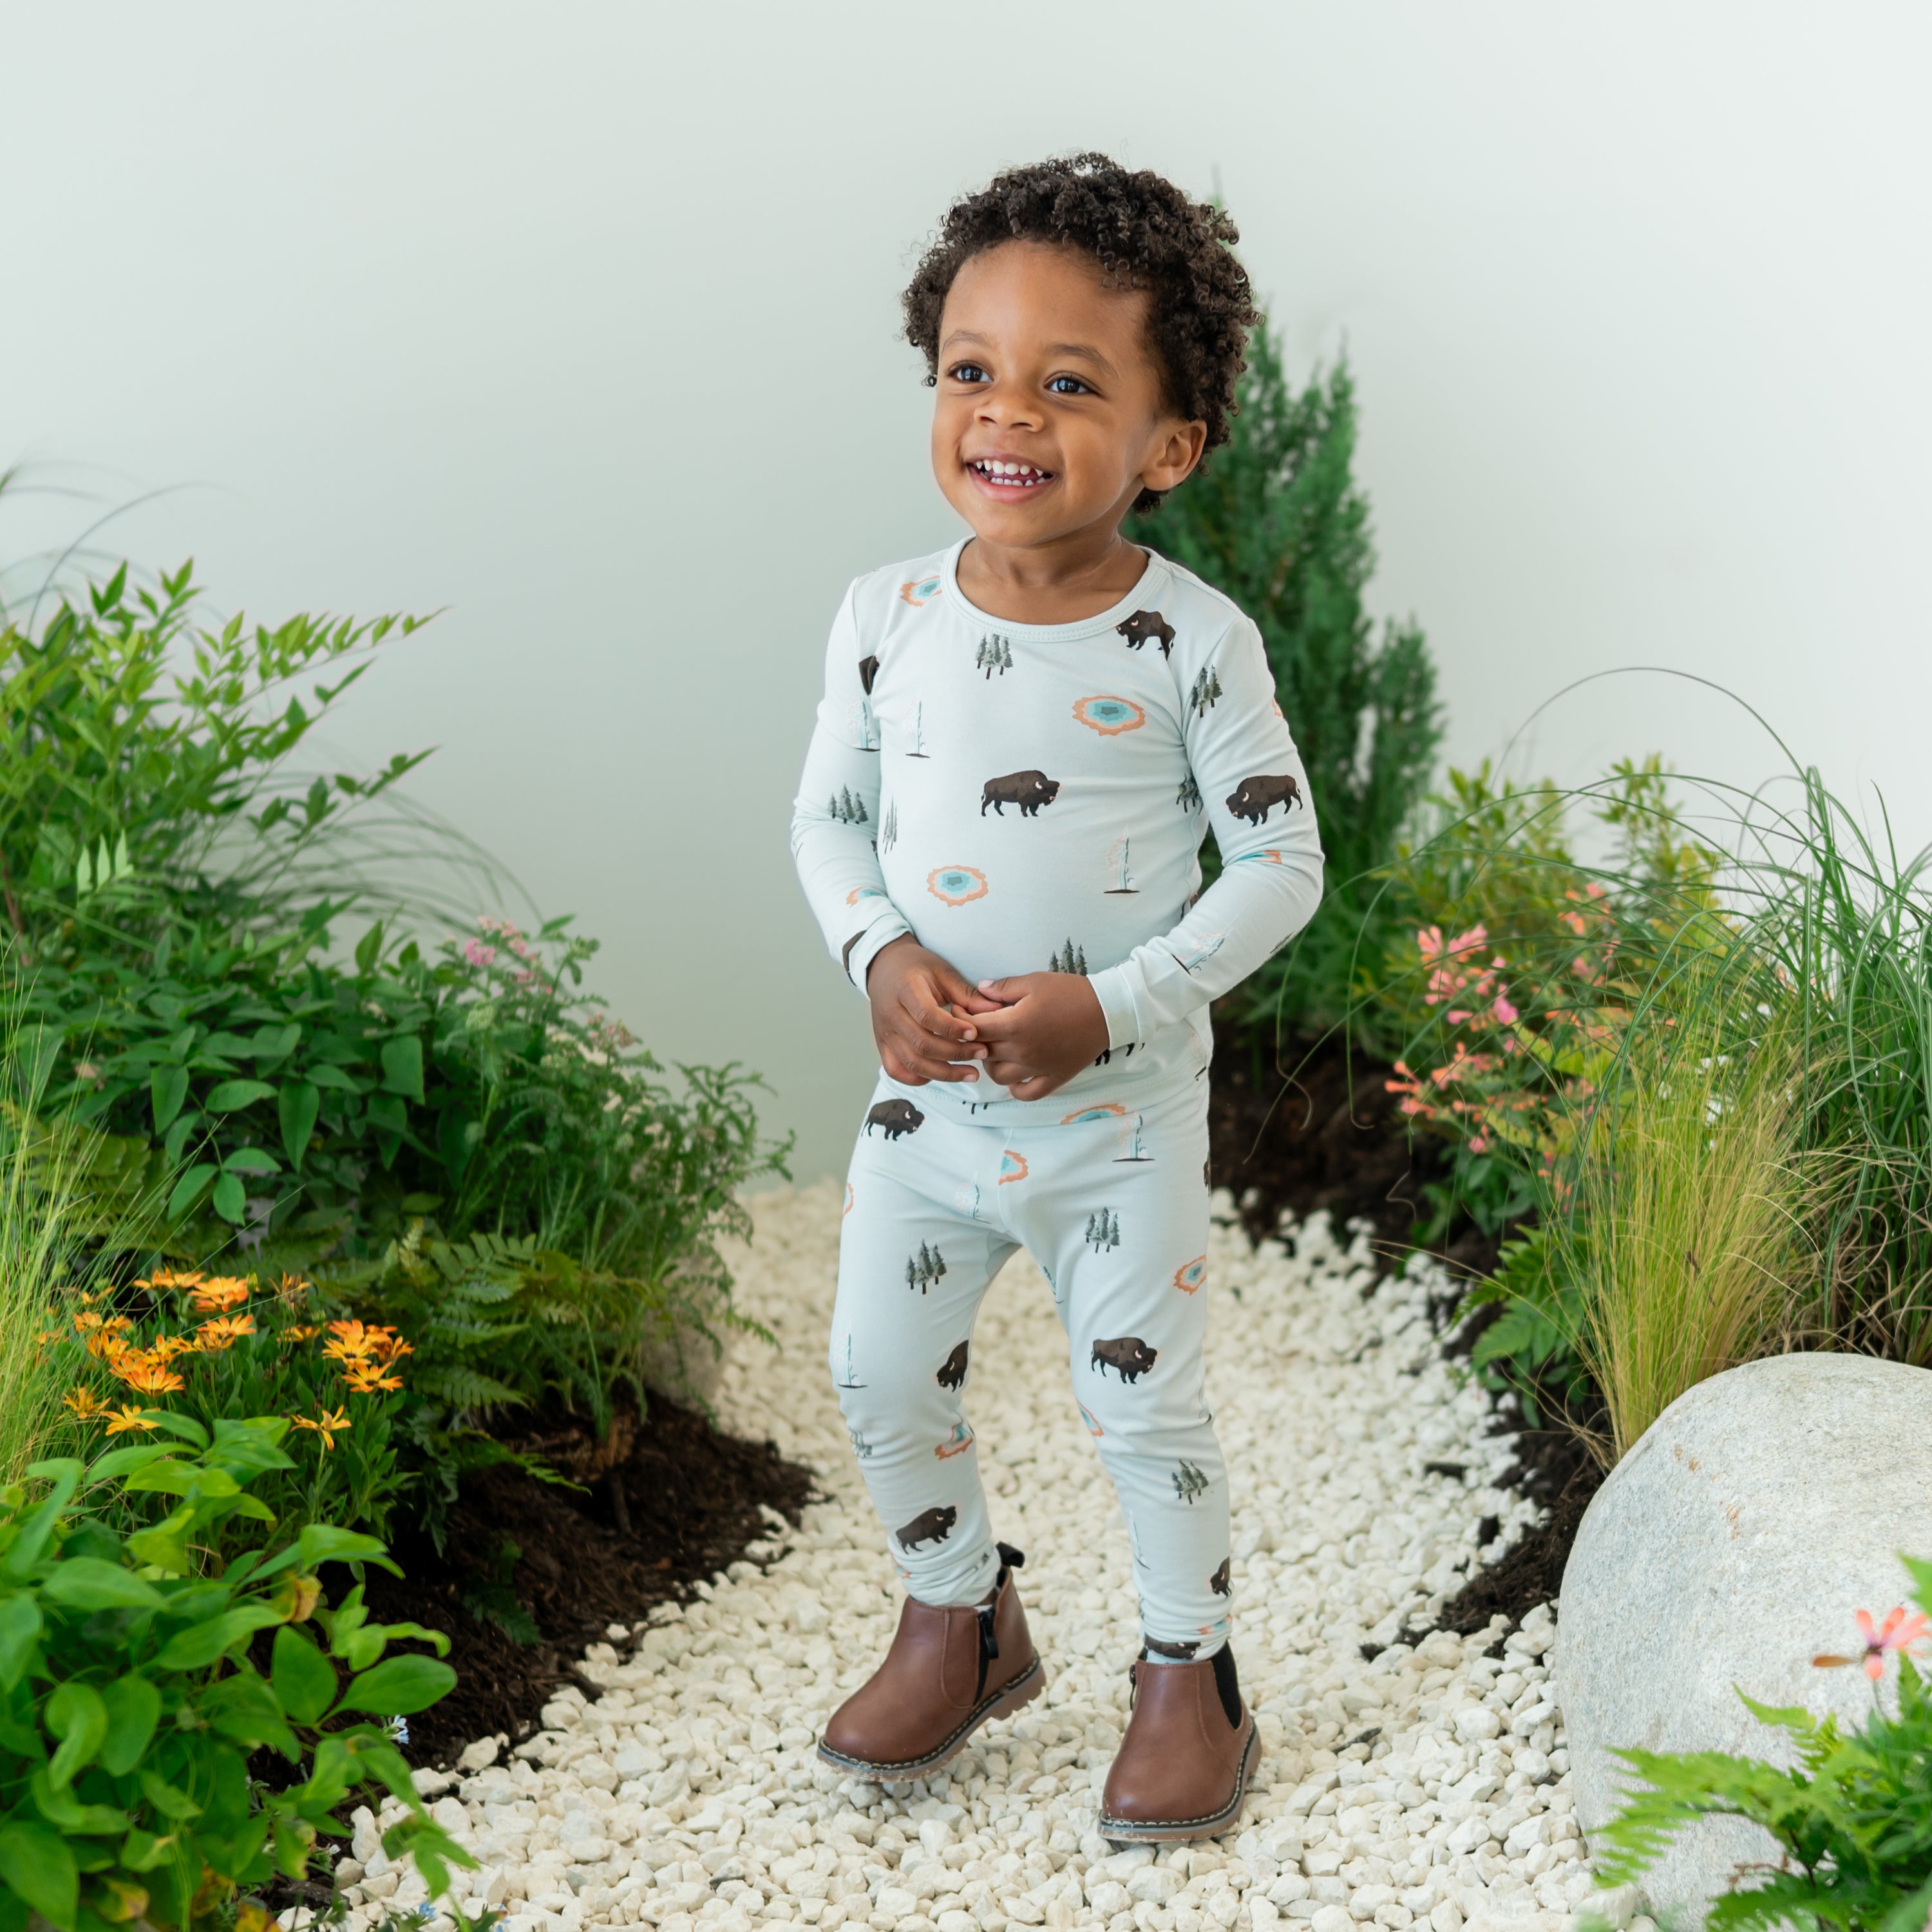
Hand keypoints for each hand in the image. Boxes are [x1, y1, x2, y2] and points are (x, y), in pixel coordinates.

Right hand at [866, 937, 995, 1085]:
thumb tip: (994, 1012)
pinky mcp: (882, 1045)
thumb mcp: (942, 972)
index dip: (953, 1028)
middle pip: (921, 1044)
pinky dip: (918, 1078)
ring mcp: (884, 1032)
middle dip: (956, 1053)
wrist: (885, 967)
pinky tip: (940, 1074)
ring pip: (911, 1062)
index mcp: (904, 989)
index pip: (926, 1015)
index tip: (976, 1034)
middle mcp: (890, 1014)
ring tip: (971, 1073)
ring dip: (944, 1073)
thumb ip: (966, 994)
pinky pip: (897, 1070)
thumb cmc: (917, 968)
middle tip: (983, 1052)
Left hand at [966, 972, 1110, 1100]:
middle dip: (975, 1039)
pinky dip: (1015, 1087)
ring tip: (997, 1049)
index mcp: (1015, 1025)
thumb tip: (980, 990)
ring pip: (998, 1076)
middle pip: (983, 1052)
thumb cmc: (1071, 992)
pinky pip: (1026, 1093)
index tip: (961, 1012)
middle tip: (980, 1027)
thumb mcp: (1035, 981)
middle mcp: (1022, 1051)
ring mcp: (1038, 1068)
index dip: (962, 1020)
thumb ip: (1003, 988)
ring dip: (991, 1063)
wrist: (1108, 1011)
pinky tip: (1016, 1074)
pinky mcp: (1054, 1078)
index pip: (974, 1028)